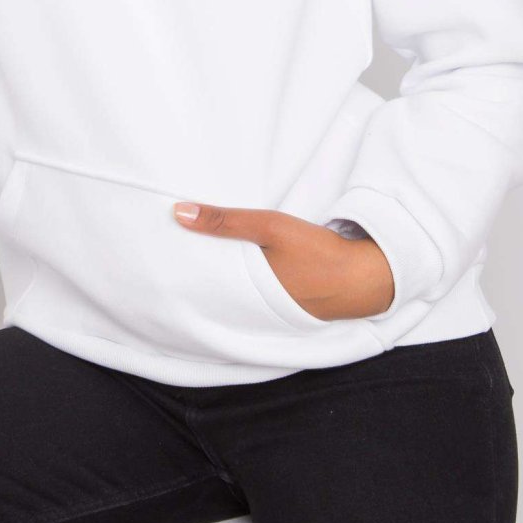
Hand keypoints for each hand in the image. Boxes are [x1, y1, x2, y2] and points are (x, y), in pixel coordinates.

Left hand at [173, 202, 394, 320]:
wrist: (365, 278)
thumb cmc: (316, 252)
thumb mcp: (270, 227)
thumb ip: (225, 221)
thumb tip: (177, 212)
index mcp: (242, 290)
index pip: (197, 284)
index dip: (178, 272)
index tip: (156, 254)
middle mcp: (249, 307)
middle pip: (211, 291)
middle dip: (192, 278)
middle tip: (166, 260)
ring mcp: (266, 310)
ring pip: (230, 294)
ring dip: (216, 280)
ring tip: (192, 263)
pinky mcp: (282, 305)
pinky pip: (249, 296)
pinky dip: (237, 285)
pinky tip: (232, 271)